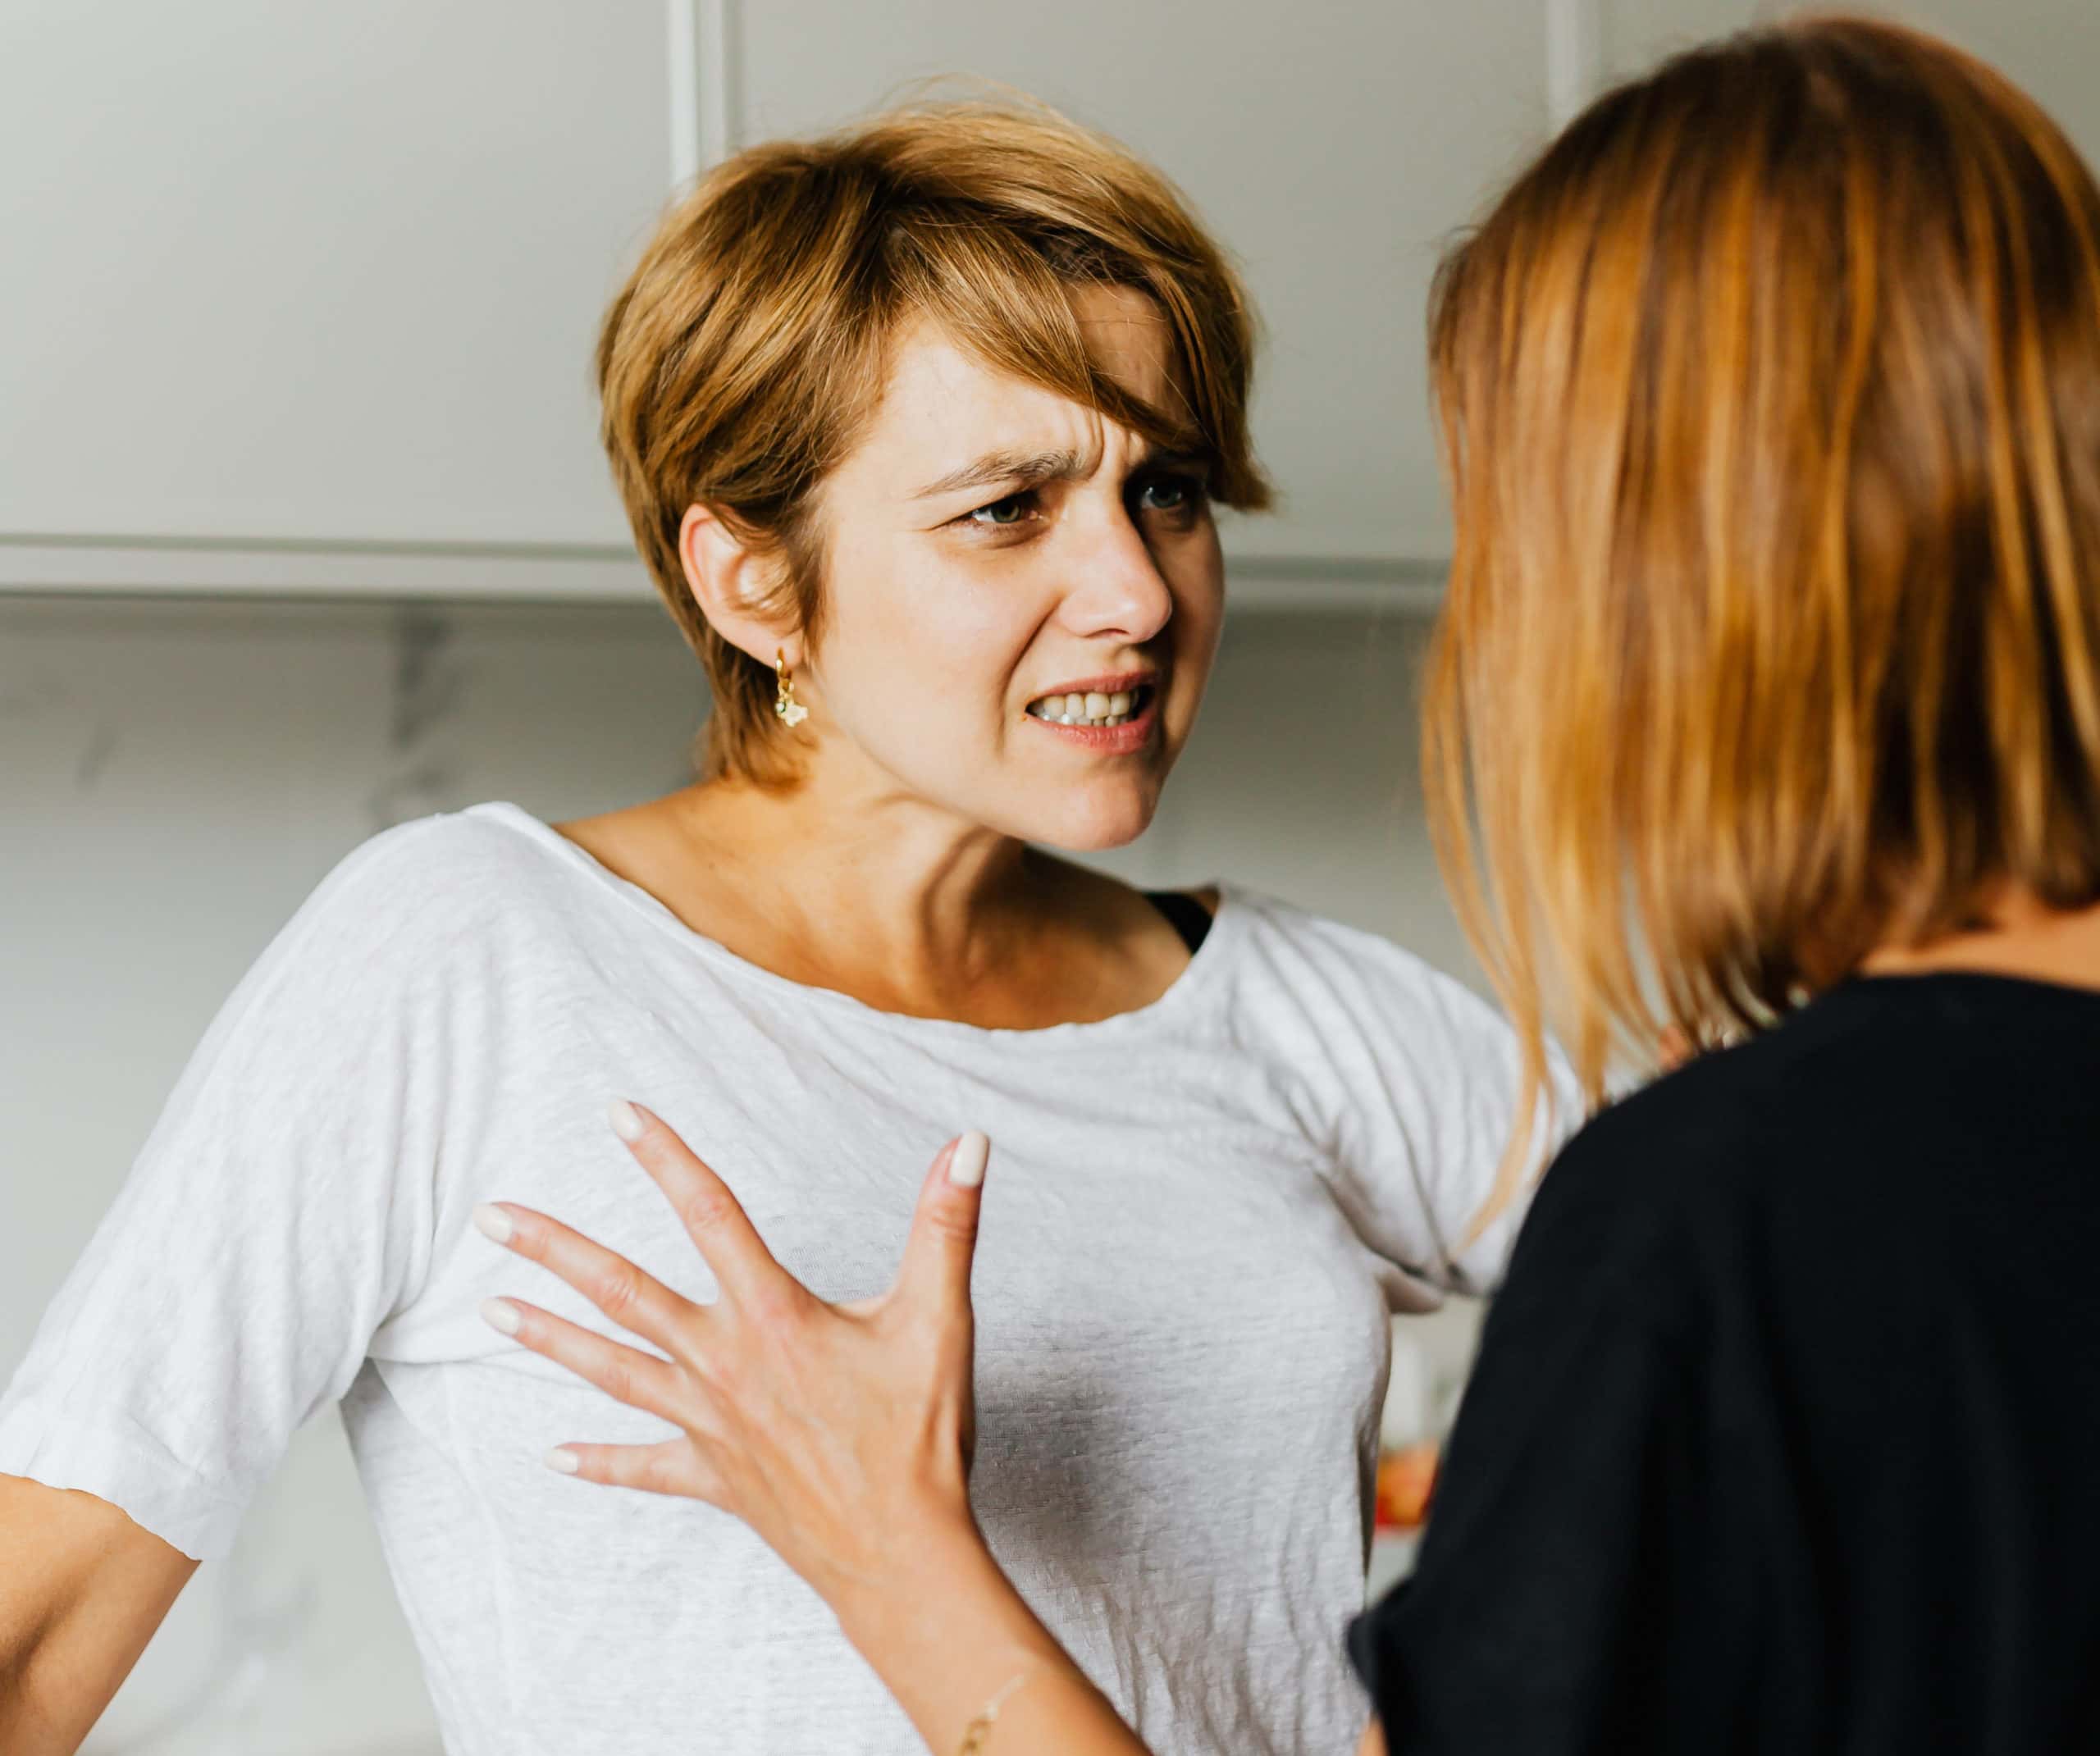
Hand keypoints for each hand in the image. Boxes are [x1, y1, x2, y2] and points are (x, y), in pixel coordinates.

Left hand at [474, 1102, 990, 1608]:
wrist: (902, 1554)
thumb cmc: (920, 1438)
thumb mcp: (940, 1317)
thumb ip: (947, 1222)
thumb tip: (968, 1143)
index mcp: (772, 1316)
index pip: (709, 1215)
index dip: (664, 1158)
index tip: (620, 1113)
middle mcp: (723, 1364)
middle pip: (622, 1293)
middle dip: (555, 1250)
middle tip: (491, 1217)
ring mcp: (709, 1424)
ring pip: (613, 1370)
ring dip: (549, 1338)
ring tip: (490, 1308)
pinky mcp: (714, 1477)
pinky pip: (644, 1467)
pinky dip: (598, 1460)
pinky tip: (551, 1455)